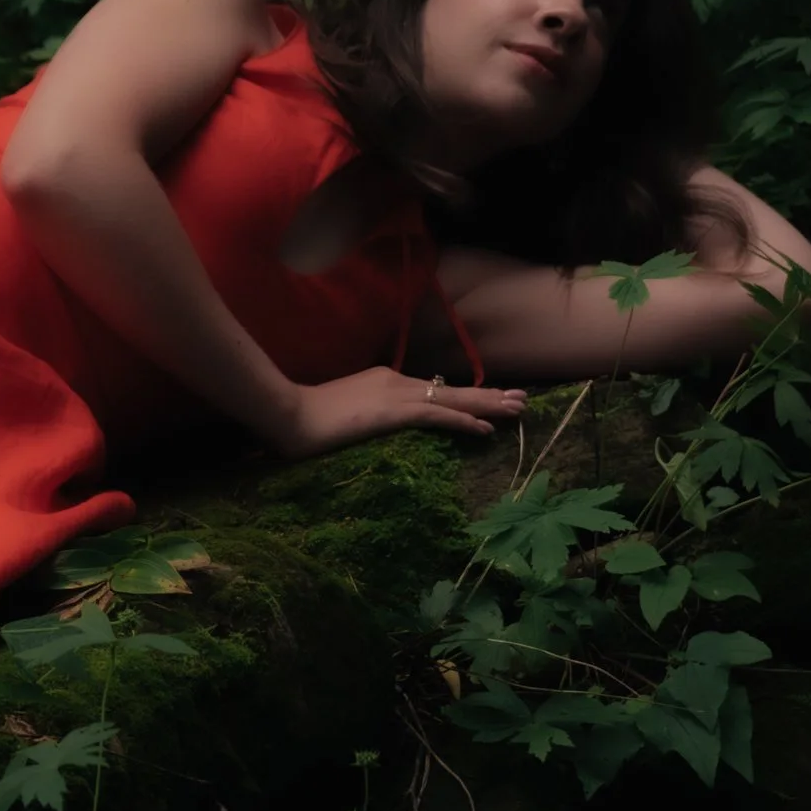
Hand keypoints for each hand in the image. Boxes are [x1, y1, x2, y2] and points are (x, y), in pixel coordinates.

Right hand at [267, 367, 526, 459]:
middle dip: (489, 395)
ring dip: (488, 405)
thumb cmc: (307, 419)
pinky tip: (485, 428)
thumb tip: (374, 429)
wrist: (289, 414)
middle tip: (520, 399)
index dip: (464, 396)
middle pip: (451, 389)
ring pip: (453, 399)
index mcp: (385, 382)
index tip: (489, 401)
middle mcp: (396, 382)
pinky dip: (463, 420)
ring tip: (517, 409)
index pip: (433, 390)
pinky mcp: (394, 412)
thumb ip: (364, 417)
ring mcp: (396, 395)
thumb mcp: (344, 415)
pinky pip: (438, 415)